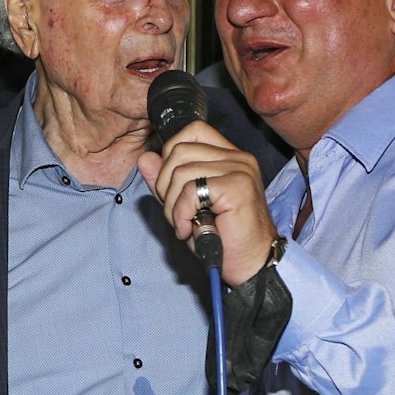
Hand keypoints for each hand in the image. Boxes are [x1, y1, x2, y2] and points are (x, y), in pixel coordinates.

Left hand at [137, 120, 280, 287]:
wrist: (249, 264)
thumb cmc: (221, 236)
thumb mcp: (185, 205)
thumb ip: (166, 180)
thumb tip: (146, 158)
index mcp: (229, 156)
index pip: (192, 130)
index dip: (171, 153)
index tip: (171, 186)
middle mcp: (238, 158)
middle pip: (179, 150)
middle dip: (165, 184)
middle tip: (176, 212)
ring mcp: (240, 170)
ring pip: (181, 172)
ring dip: (172, 205)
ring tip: (185, 224)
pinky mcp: (237, 187)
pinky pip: (190, 191)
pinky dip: (181, 213)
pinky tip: (191, 229)